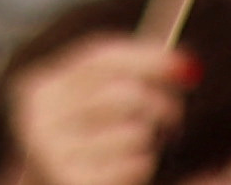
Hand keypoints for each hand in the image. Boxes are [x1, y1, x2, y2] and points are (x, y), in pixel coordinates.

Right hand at [0, 32, 188, 184]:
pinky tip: (123, 169)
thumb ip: (134, 74)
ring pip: (135, 132)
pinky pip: (134, 164)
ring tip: (133, 146)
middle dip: (161, 103)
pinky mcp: (73, 181)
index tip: (185, 65)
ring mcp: (54, 155)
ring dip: (148, 139)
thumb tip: (188, 66)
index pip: (101, 58)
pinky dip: (141, 165)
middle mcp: (41, 120)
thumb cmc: (82, 137)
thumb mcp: (95, 99)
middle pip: (125, 94)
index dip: (148, 57)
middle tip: (173, 113)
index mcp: (42, 88)